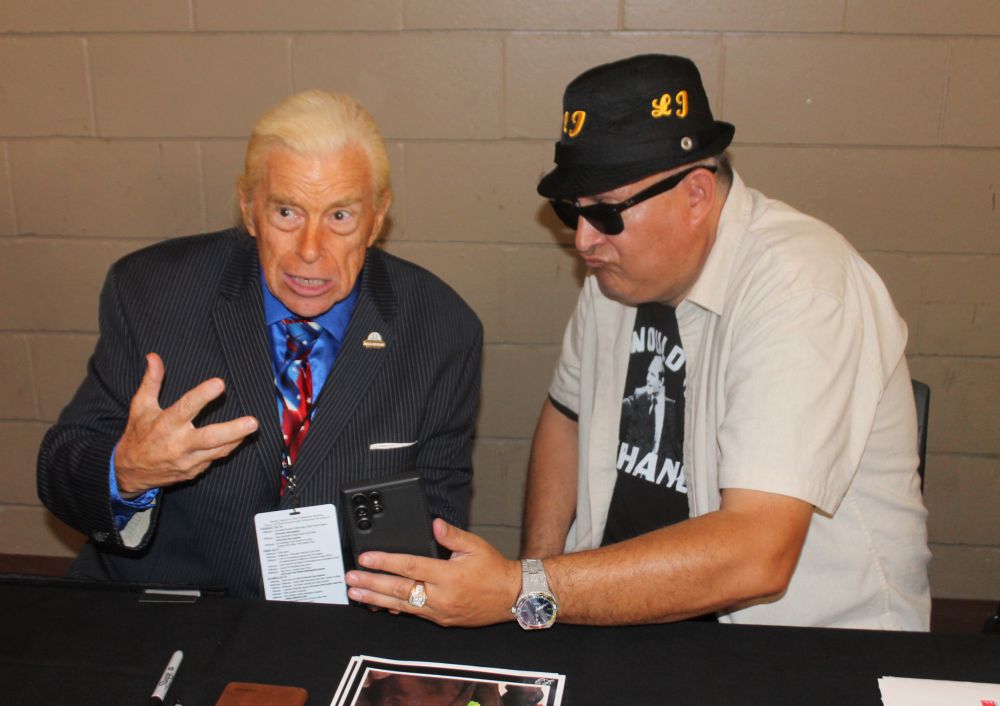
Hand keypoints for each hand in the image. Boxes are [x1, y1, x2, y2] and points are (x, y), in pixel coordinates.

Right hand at [114, 353, 257, 494]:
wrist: (130, 471)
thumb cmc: (138, 434)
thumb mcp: (141, 406)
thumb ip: (151, 381)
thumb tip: (154, 356)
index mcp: (165, 424)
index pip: (186, 408)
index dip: (202, 396)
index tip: (219, 383)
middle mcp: (178, 444)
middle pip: (209, 438)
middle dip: (233, 430)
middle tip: (253, 422)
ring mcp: (187, 461)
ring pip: (217, 451)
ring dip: (237, 439)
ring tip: (253, 428)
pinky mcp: (193, 471)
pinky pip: (214, 459)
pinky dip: (228, 448)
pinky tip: (239, 438)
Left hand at [345, 519, 520, 627]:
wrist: (511, 597)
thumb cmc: (493, 569)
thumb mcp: (475, 545)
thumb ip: (452, 535)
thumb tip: (434, 524)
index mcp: (448, 575)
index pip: (410, 566)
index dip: (385, 561)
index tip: (366, 558)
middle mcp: (441, 596)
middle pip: (399, 589)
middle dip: (371, 583)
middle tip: (351, 579)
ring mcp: (439, 612)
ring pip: (401, 605)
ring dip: (375, 599)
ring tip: (356, 593)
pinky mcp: (440, 620)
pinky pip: (413, 614)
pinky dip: (393, 609)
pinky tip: (378, 605)